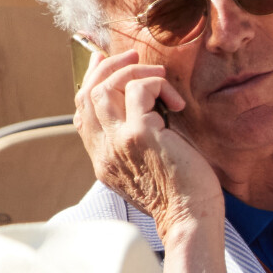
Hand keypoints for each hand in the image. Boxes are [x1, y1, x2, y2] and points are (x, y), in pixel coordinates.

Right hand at [74, 50, 226, 272]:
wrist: (191, 218)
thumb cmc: (179, 190)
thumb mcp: (145, 164)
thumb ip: (134, 138)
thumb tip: (142, 102)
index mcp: (102, 159)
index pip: (81, 113)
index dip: (90, 81)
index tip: (103, 60)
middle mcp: (103, 151)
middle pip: (87, 95)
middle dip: (108, 67)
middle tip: (132, 55)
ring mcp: (118, 143)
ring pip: (104, 89)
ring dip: (132, 70)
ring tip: (158, 74)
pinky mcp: (139, 135)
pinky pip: (138, 90)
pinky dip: (157, 84)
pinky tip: (176, 103)